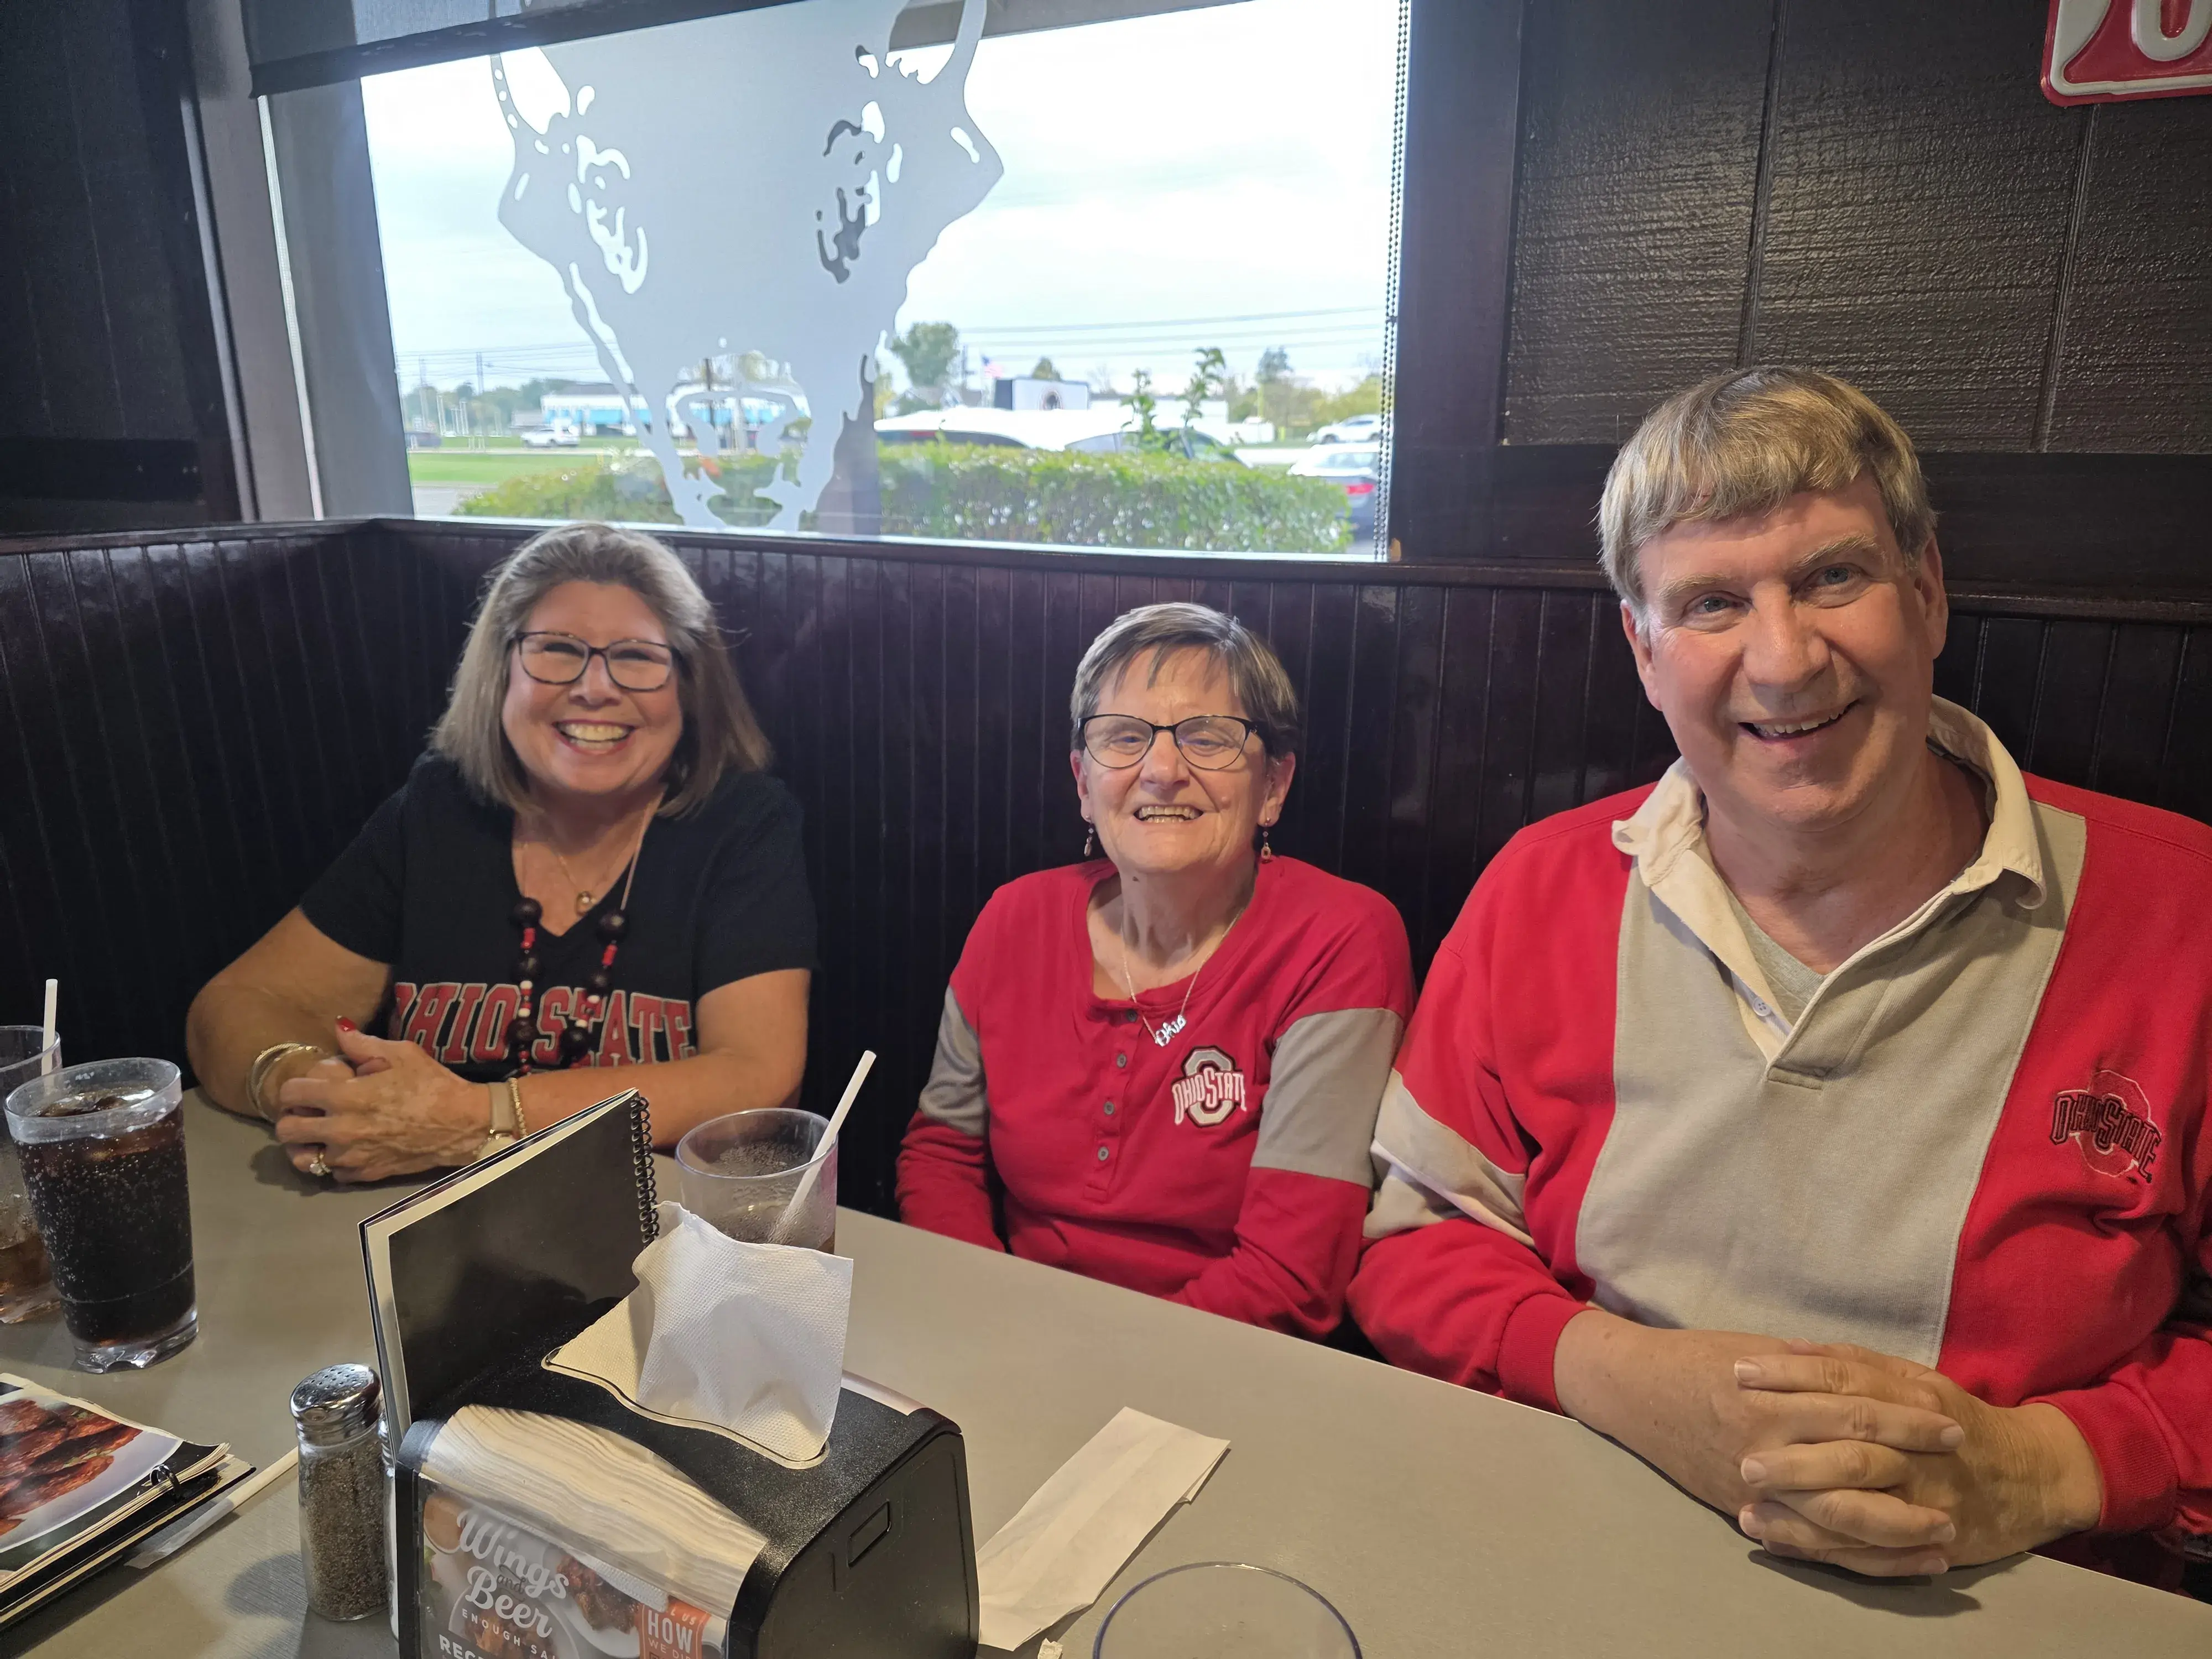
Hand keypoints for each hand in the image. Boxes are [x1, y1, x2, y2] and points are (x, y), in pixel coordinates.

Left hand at [274, 1023, 486, 1181]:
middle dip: (292, 1117)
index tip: (305, 1086)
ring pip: (302, 1158)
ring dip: (307, 1145)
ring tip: (319, 1135)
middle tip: (308, 1111)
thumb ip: (362, 1043)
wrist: (462, 1125)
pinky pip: (332, 1172)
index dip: (294, 1086)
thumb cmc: (432, 1085)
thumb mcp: (401, 1054)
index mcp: (344, 1096)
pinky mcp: (364, 1174)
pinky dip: (334, 1161)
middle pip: (287, 1130)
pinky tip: (346, 1148)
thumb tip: (337, 1027)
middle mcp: (339, 1130)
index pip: (290, 1093)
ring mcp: (350, 1156)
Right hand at [1553, 1311, 1964, 1526]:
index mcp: (1773, 1396)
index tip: (1952, 1421)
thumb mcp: (1759, 1351)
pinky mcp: (1749, 1513)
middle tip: (1963, 1471)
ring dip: (1898, 1527)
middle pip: (1855, 1463)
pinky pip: (1815, 1545)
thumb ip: (1815, 1369)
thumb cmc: (1699, 1360)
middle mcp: (1768, 1444)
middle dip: (1913, 1467)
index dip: (1906, 1417)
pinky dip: (1861, 1556)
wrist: (1634, 1391)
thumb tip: (1877, 1376)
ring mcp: (1758, 1486)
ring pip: (1839, 1516)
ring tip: (1947, 1532)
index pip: (1854, 1409)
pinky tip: (1903, 1561)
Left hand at [1734, 1341, 2102, 1575]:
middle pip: (1849, 1454)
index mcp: (1912, 1402)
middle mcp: (1916, 1453)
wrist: (2032, 1477)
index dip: (1790, 1377)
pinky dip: (1819, 1549)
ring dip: (1798, 1515)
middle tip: (1740, 1459)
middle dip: (1793, 1460)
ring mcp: (1921, 1503)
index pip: (1844, 1385)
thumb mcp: (1917, 1380)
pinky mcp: (1923, 1541)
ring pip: (1856, 1511)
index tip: (1739, 1373)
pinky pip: (1866, 1551)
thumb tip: (1791, 1345)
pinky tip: (1776, 1542)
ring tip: (1745, 1511)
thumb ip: (1858, 1364)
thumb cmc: (1956, 1420)